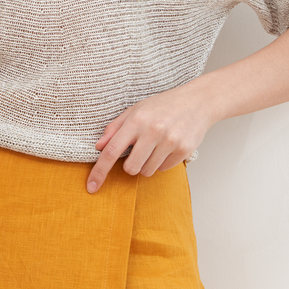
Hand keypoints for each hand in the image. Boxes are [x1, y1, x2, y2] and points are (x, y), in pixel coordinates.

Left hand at [87, 81, 212, 192]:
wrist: (197, 102)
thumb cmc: (163, 106)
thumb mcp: (136, 110)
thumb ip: (115, 128)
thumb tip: (98, 147)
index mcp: (137, 120)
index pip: (112, 151)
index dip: (99, 171)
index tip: (91, 186)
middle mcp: (153, 131)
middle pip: (130, 168)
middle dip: (131, 165)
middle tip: (139, 150)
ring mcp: (170, 141)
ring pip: (147, 171)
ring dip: (147, 163)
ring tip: (156, 145)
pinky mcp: (184, 150)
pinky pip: (163, 169)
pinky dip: (162, 162)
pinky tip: (168, 146)